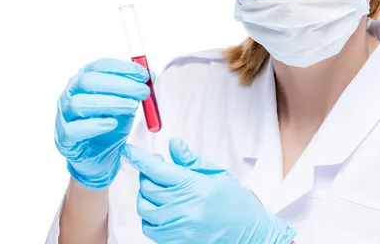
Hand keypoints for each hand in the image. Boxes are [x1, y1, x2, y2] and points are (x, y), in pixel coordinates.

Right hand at [54, 58, 152, 188]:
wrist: (101, 157)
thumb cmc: (111, 125)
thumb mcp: (127, 104)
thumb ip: (135, 90)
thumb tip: (150, 75)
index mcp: (85, 80)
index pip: (99, 66)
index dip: (122, 68)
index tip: (143, 74)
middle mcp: (70, 94)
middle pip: (88, 81)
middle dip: (119, 84)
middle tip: (143, 91)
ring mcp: (64, 115)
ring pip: (79, 103)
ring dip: (109, 103)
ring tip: (132, 107)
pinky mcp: (64, 138)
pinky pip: (74, 129)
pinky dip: (94, 125)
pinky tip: (112, 124)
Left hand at [121, 138, 296, 243]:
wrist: (251, 235)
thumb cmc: (237, 204)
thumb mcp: (217, 175)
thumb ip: (192, 161)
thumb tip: (173, 145)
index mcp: (195, 186)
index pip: (157, 169)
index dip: (139, 158)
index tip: (128, 151)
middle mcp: (185, 207)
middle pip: (147, 188)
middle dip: (147, 175)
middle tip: (156, 169)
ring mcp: (180, 226)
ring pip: (145, 208)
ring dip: (146, 196)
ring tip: (159, 190)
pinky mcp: (178, 241)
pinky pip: (150, 228)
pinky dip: (150, 217)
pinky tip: (161, 209)